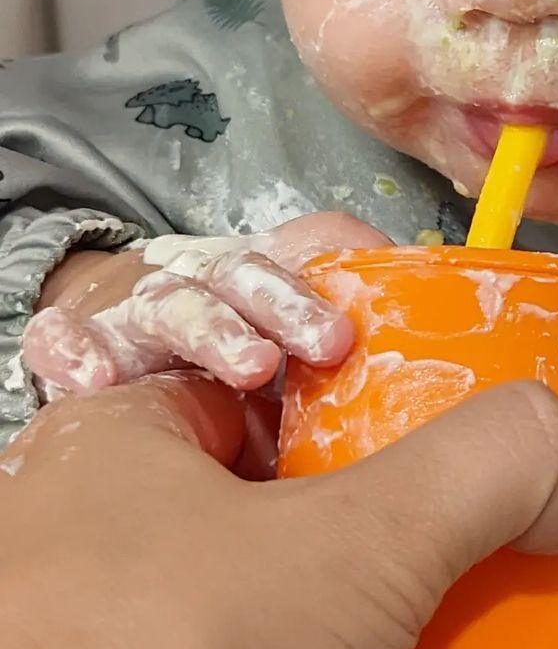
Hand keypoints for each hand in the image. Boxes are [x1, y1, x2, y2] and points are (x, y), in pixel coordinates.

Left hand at [0, 372, 557, 648]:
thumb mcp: (360, 542)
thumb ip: (486, 474)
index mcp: (139, 420)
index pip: (262, 327)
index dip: (357, 323)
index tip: (436, 362)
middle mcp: (109, 506)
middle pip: (273, 451)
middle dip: (377, 465)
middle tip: (462, 493)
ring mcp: (108, 617)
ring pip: (261, 565)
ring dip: (353, 580)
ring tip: (436, 596)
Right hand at [24, 212, 389, 395]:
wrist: (132, 340)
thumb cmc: (232, 336)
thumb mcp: (292, 314)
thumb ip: (344, 289)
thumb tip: (404, 274)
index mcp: (253, 278)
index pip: (286, 270)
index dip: (309, 298)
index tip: (337, 341)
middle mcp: (200, 285)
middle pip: (236, 281)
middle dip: (277, 309)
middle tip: (312, 348)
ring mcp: (138, 315)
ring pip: (169, 309)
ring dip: (209, 333)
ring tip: (248, 365)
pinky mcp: (86, 347)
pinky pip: (63, 340)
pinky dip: (71, 349)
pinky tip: (90, 378)